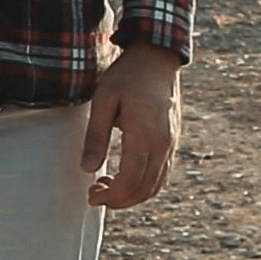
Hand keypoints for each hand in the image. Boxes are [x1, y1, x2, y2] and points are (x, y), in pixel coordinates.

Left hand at [81, 45, 181, 208]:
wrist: (156, 58)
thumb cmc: (127, 76)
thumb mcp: (103, 101)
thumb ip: (96, 137)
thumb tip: (88, 169)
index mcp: (145, 134)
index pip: (131, 180)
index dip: (112, 195)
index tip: (92, 196)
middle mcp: (163, 143)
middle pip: (145, 189)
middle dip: (119, 200)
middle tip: (96, 195)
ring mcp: (171, 143)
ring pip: (156, 185)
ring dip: (132, 195)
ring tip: (107, 187)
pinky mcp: (172, 141)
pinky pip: (162, 173)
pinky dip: (144, 185)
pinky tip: (125, 177)